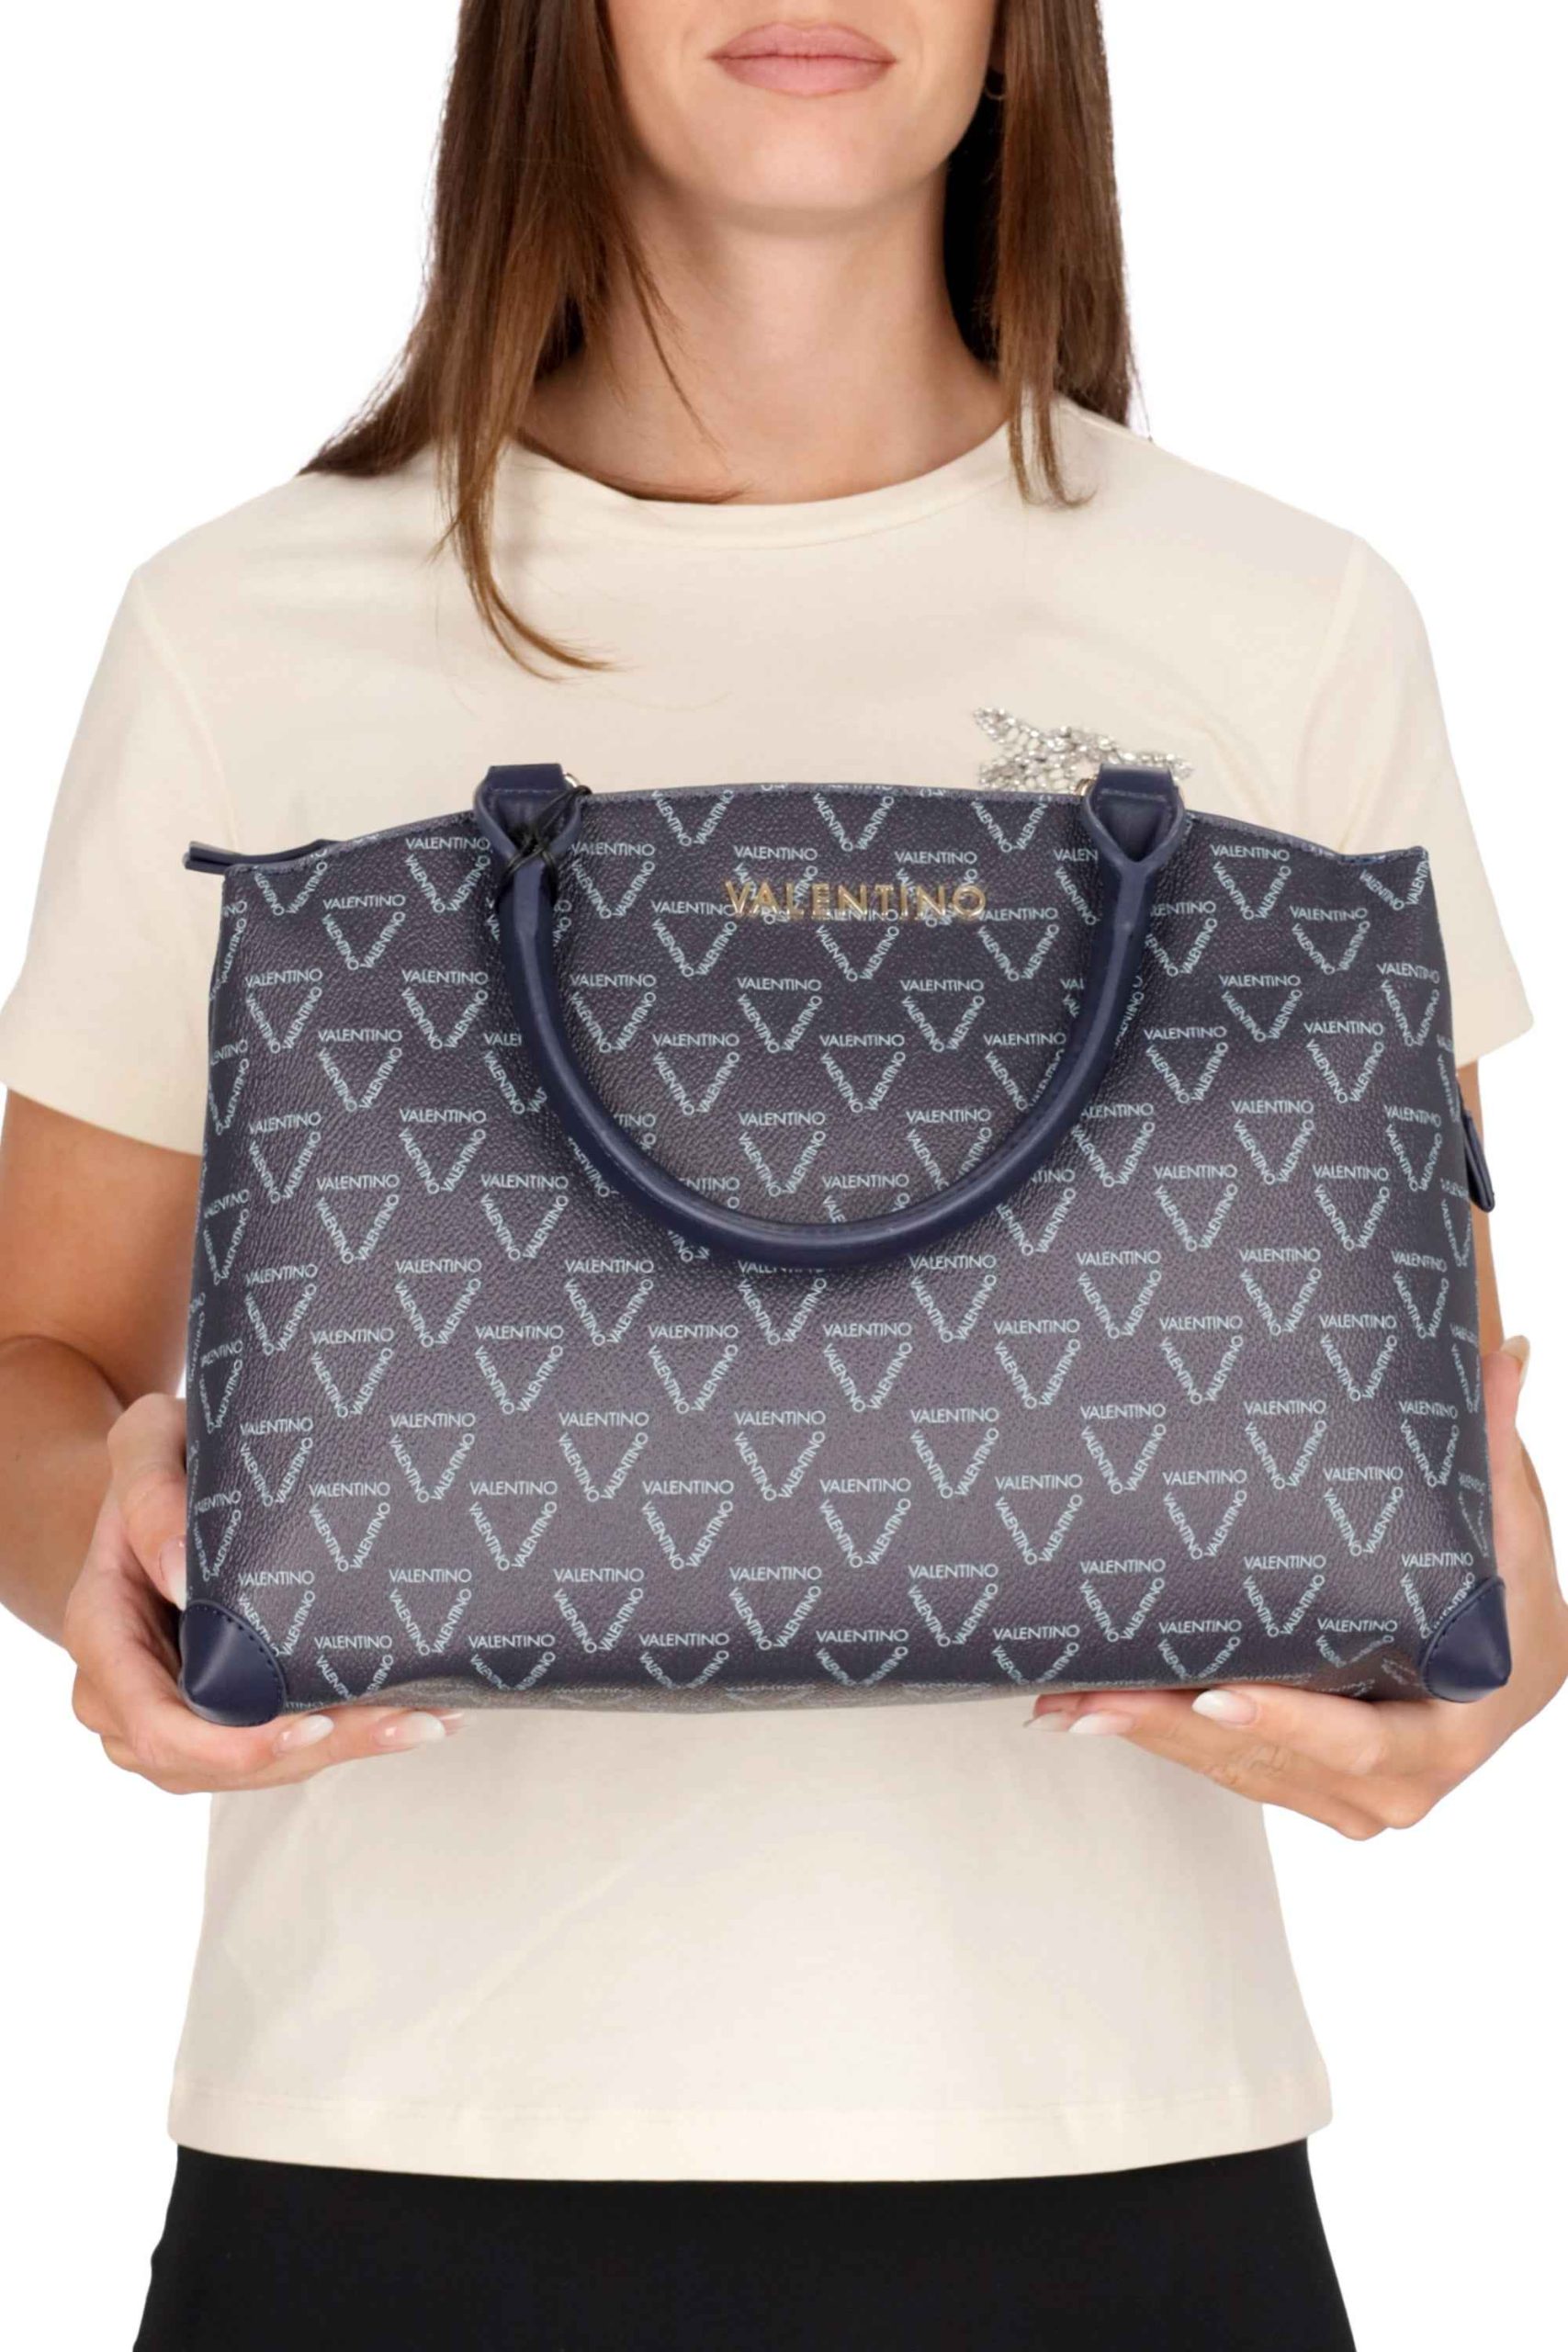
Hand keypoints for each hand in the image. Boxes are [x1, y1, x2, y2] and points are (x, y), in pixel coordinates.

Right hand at [64, 1393, 461, 1791]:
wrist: (152, 1494)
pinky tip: (411, 1714)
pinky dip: (337, 1739)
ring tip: (427, 1718)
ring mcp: (164, 1717)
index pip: (154, 1724)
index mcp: (101, 1632)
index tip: (310, 1725)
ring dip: (340, 1752)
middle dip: (315, 1751)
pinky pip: (267, 1753)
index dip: (231, 1743)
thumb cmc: (156, 1464)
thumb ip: (149, 1494)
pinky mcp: (211, 1720)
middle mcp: (121, 1694)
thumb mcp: (145, 1442)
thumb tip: (183, 1578)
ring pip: (248, 1771)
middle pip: (213, 1763)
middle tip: (411, 1720)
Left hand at [1030, 1342, 1566, 1837]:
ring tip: (1069, 1701)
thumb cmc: (1507, 1598)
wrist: (1508, 1662)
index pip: (1357, 1738)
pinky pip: (1230, 1773)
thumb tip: (1509, 1353)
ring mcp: (1354, 1800)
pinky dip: (1165, 1741)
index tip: (1211, 1691)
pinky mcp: (1312, 1792)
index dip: (1283, 1719)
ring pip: (1236, 1772)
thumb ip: (1496, 1452)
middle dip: (1176, 1726)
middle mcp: (1402, 1784)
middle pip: (1271, 1760)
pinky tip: (1096, 1713)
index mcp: (1452, 1730)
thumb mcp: (1512, 1533)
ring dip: (1151, 1735)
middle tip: (1094, 1695)